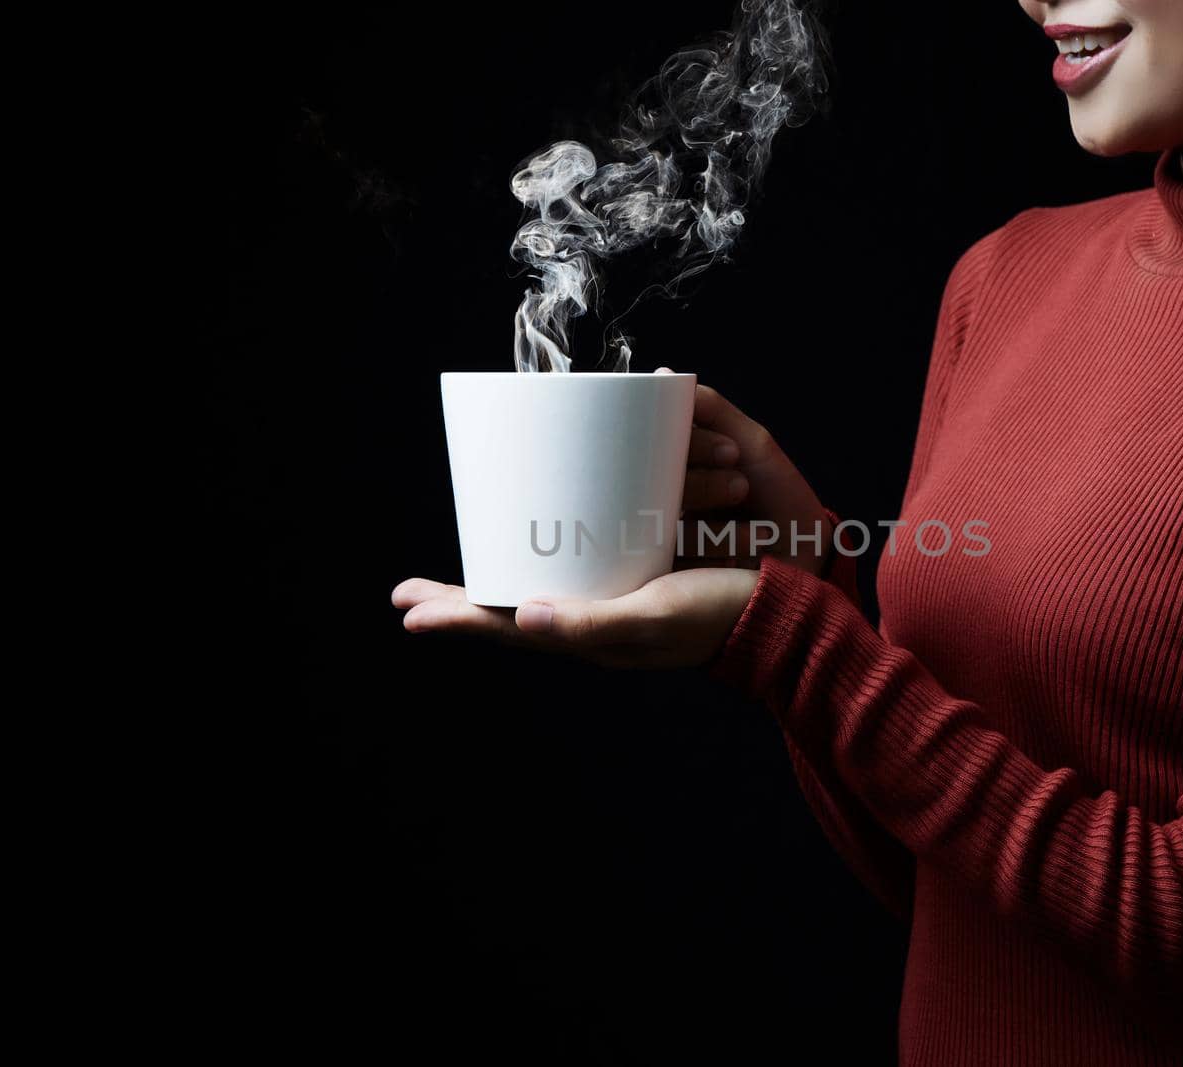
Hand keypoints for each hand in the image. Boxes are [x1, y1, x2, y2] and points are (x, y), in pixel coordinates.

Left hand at [391, 565, 758, 670]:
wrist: (777, 612)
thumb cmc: (717, 618)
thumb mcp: (654, 620)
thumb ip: (593, 624)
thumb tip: (525, 617)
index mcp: (588, 634)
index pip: (506, 627)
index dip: (455, 617)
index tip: (405, 608)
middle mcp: (590, 617)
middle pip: (510, 609)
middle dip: (460, 598)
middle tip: (409, 592)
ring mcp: (611, 597)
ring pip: (538, 590)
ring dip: (494, 582)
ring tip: (457, 571)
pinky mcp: (635, 572)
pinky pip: (575, 568)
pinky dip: (542, 559)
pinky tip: (533, 544)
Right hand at [663, 367, 836, 577]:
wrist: (805, 554)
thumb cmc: (779, 497)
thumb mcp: (753, 446)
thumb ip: (713, 410)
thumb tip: (662, 375)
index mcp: (677, 467)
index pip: (659, 449)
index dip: (695, 448)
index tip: (732, 452)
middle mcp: (665, 500)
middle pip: (654, 487)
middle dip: (703, 486)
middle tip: (741, 488)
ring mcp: (666, 539)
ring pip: (662, 525)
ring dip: (714, 527)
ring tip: (753, 532)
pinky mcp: (672, 574)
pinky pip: (672, 562)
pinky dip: (715, 552)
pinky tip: (739, 554)